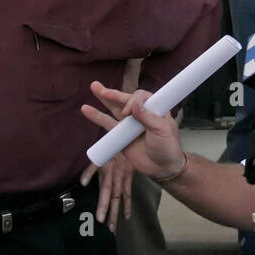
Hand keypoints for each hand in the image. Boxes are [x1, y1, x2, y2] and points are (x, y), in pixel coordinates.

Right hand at [81, 82, 186, 228]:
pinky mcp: (120, 136)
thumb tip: (134, 104)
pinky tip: (86, 110)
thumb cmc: (168, 147)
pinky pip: (107, 124)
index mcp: (154, 109)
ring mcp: (129, 125)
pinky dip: (97, 117)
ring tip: (93, 87)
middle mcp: (141, 114)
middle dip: (112, 93)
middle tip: (97, 86)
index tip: (128, 113)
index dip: (132, 101)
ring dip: (104, 99)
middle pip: (125, 99)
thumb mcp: (162, 130)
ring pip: (114, 109)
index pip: (141, 97)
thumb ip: (148, 117)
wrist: (163, 168)